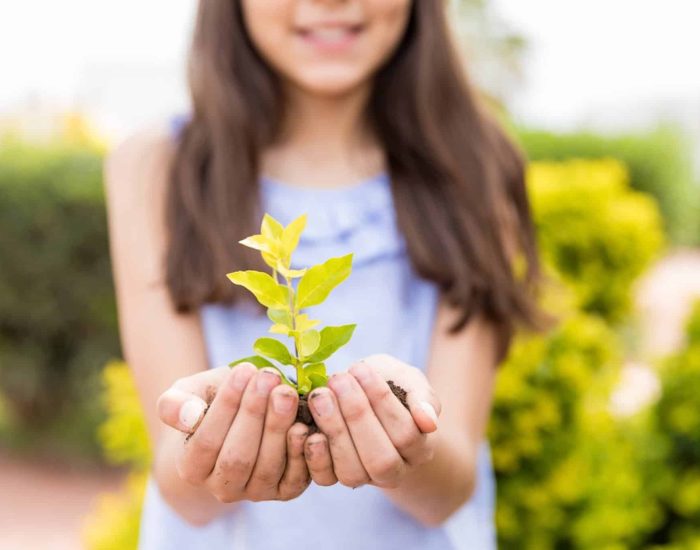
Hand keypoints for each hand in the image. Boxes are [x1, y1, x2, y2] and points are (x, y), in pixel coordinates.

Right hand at [157, 363, 310, 501]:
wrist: (241, 416)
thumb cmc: (211, 400)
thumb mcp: (188, 393)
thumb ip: (175, 403)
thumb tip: (187, 416)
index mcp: (192, 468)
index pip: (206, 441)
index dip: (226, 406)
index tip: (243, 370)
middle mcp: (222, 488)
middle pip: (238, 457)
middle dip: (254, 414)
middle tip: (269, 377)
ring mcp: (255, 491)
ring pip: (266, 467)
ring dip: (278, 427)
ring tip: (286, 392)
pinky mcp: (285, 490)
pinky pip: (293, 478)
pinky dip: (299, 452)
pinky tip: (302, 423)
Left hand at [303, 353, 440, 488]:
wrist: (362, 393)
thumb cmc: (390, 384)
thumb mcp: (409, 380)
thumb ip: (423, 398)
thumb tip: (429, 422)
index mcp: (418, 449)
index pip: (406, 433)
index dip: (383, 402)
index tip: (361, 369)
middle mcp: (394, 471)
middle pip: (381, 459)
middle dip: (357, 416)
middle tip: (338, 380)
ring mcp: (363, 478)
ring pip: (352, 471)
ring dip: (334, 430)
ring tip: (321, 394)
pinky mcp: (334, 477)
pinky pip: (324, 478)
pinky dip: (313, 454)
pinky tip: (306, 424)